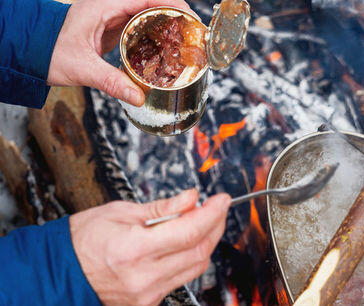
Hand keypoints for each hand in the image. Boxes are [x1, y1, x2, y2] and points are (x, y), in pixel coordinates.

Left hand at [47, 0, 193, 105]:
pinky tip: (165, 51)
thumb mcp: (82, 68)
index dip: (174, 5)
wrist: (30, 51)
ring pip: (148, 16)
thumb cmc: (48, 52)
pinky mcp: (112, 30)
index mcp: (104, 5)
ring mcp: (112, 18)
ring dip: (167, 27)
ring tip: (185, 44)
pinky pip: (140, 28)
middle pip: (153, 5)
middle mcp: (110, 7)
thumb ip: (111, 82)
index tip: (192, 20)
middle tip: (194, 36)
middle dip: (177, 18)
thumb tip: (139, 98)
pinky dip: (155, 37)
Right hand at [69, 189, 230, 305]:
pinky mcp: (151, 300)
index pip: (189, 232)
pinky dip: (192, 256)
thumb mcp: (120, 212)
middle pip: (199, 251)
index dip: (212, 214)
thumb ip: (162, 208)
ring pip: (196, 267)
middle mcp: (144, 276)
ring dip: (207, 242)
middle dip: (215, 226)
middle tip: (217, 208)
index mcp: (133, 250)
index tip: (222, 200)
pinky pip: (183, 277)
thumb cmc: (82, 240)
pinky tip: (187, 241)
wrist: (60, 276)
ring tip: (203, 221)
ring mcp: (149, 292)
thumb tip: (192, 199)